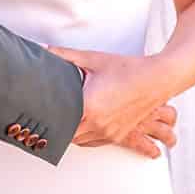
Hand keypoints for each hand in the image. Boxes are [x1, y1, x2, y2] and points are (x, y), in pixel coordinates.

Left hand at [52, 46, 178, 159]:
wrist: (158, 78)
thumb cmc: (130, 69)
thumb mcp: (94, 59)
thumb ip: (66, 56)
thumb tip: (47, 51)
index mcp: (89, 107)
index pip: (58, 124)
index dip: (46, 123)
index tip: (36, 120)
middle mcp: (99, 124)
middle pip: (67, 135)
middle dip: (57, 128)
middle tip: (44, 122)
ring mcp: (110, 132)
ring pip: (80, 141)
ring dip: (71, 134)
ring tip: (60, 125)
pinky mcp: (118, 135)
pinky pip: (95, 142)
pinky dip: (86, 137)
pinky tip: (80, 129)